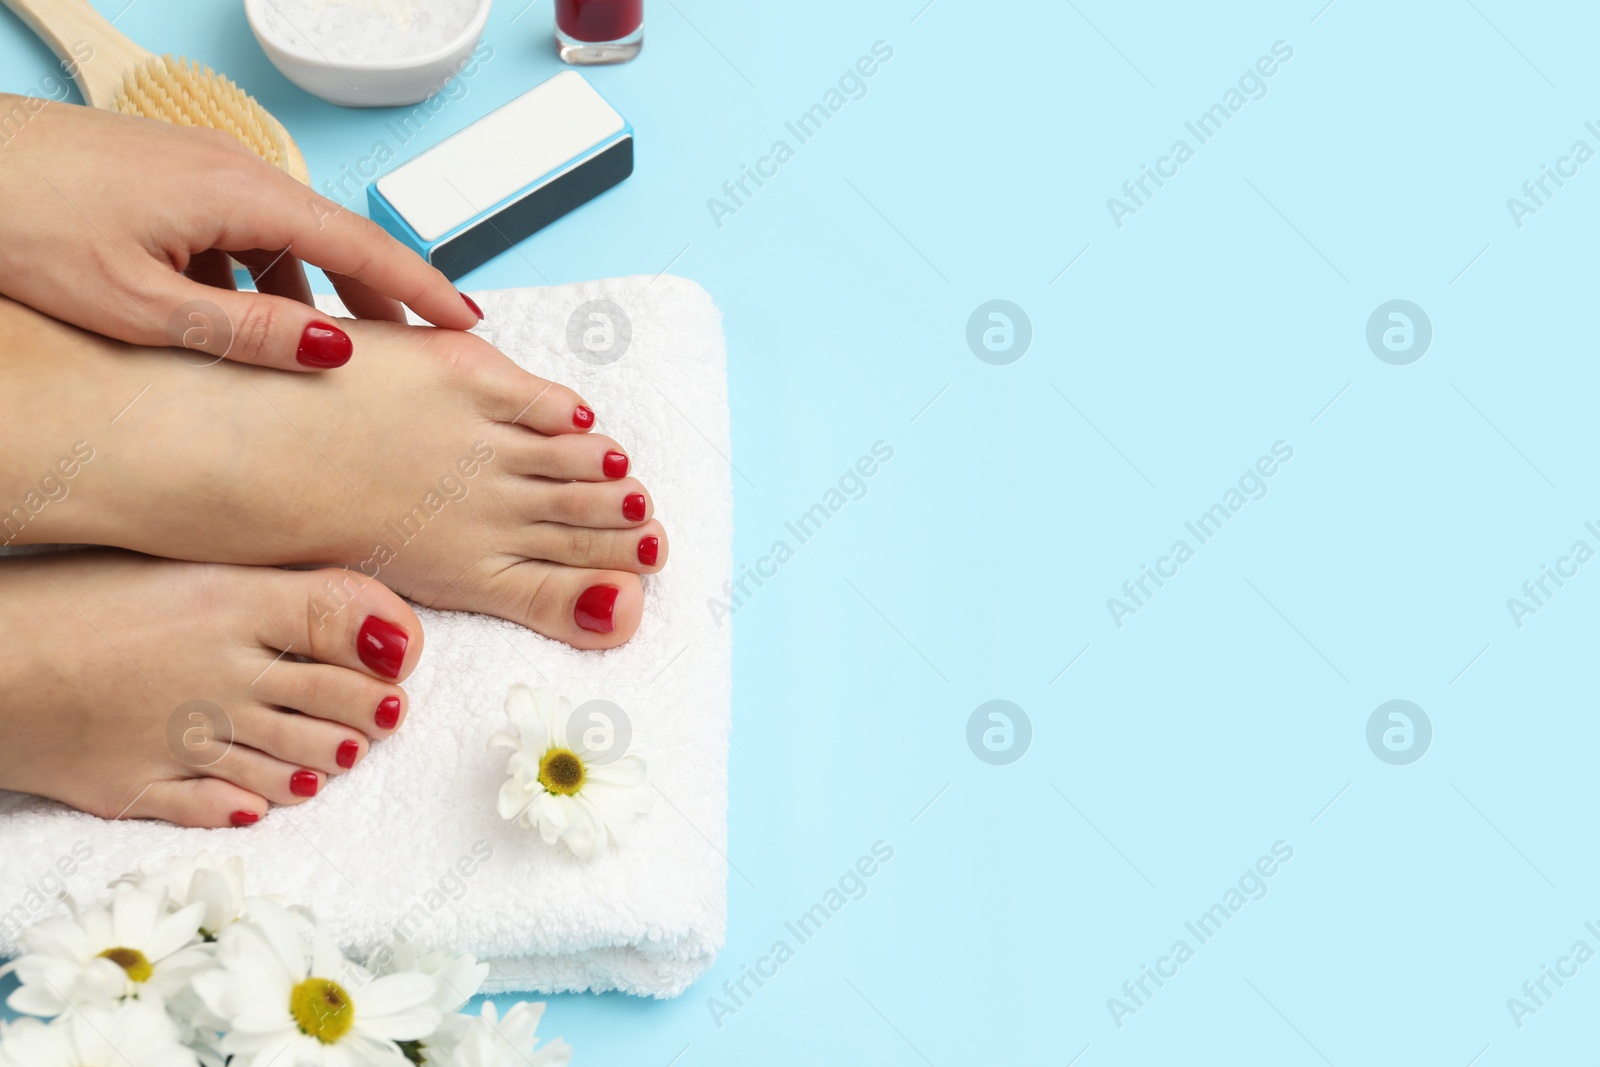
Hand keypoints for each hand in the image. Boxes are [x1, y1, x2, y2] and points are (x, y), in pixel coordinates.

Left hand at [0, 95, 479, 370]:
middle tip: (412, 356)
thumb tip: (332, 348)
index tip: (468, 323)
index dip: (422, 288)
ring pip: (280, 242)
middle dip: (376, 300)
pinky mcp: (164, 179)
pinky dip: (255, 280)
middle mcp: (227, 170)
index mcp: (235, 194)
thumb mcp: (137, 304)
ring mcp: (195, 170)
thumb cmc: (15, 220)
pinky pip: (237, 234)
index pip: (360, 245)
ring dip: (306, 296)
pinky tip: (232, 324)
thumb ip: (244, 331)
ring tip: (316, 358)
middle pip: (330, 242)